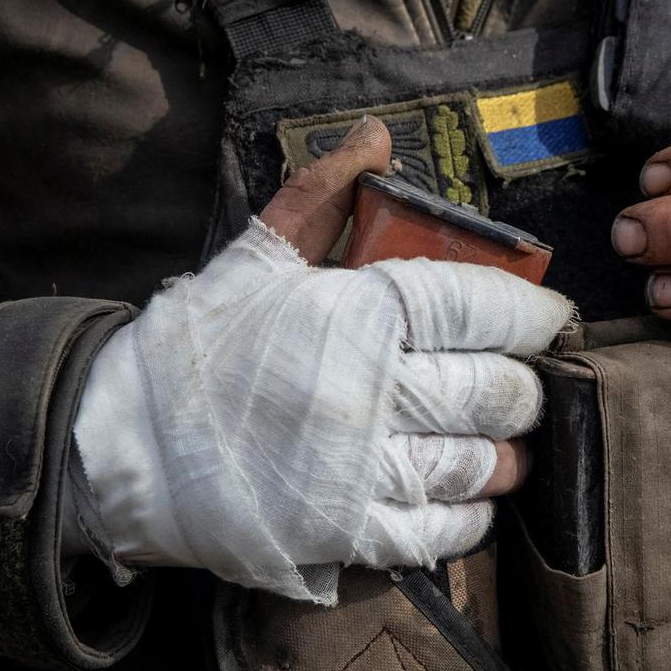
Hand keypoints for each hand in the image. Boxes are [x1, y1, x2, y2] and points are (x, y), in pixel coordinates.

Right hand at [72, 117, 572, 602]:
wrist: (118, 449)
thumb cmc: (197, 347)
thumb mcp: (254, 257)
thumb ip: (322, 195)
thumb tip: (376, 136)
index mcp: (357, 315)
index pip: (481, 306)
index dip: (534, 313)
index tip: (552, 318)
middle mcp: (372, 393)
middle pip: (496, 391)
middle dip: (525, 388)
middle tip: (523, 383)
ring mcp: (362, 471)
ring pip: (480, 463)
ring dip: (510, 453)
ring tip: (508, 442)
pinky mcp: (346, 535)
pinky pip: (443, 531)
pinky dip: (473, 514)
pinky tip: (474, 496)